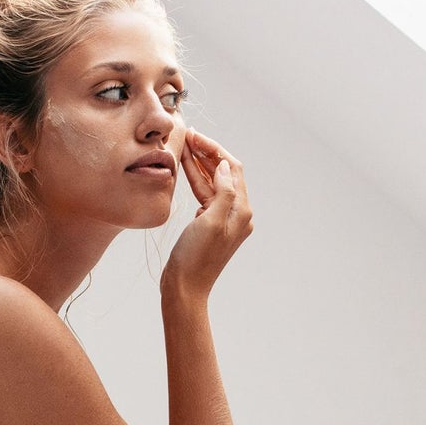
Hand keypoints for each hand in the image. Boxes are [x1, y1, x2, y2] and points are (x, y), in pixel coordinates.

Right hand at [162, 127, 252, 299]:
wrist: (185, 288)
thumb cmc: (196, 259)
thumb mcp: (210, 222)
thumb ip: (222, 192)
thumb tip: (224, 166)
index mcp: (242, 211)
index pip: (232, 169)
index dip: (214, 150)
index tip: (196, 136)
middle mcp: (237, 213)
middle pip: (224, 173)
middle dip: (207, 153)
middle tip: (188, 136)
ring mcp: (223, 219)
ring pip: (212, 183)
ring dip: (199, 164)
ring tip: (184, 146)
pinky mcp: (209, 224)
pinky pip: (204, 195)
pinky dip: (195, 180)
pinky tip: (185, 168)